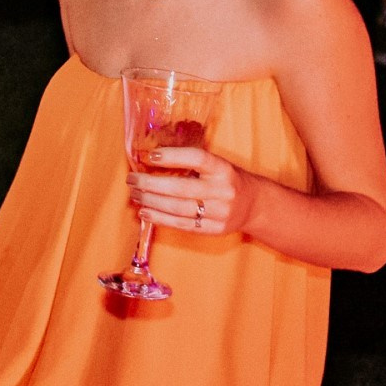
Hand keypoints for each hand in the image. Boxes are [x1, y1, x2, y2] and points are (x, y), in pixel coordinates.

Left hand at [129, 145, 257, 237]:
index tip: (150, 156)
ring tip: (135, 195)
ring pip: (177, 209)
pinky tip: (145, 212)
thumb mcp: (217, 165)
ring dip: (151, 202)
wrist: (253, 205)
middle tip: (132, 179)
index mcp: (224, 169)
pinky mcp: (214, 229)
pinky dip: (160, 219)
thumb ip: (192, 162)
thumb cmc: (226, 179)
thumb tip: (152, 157)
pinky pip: (181, 225)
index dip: (172, 156)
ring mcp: (219, 213)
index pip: (197, 158)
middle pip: (180, 188)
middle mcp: (223, 191)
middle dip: (150, 184)